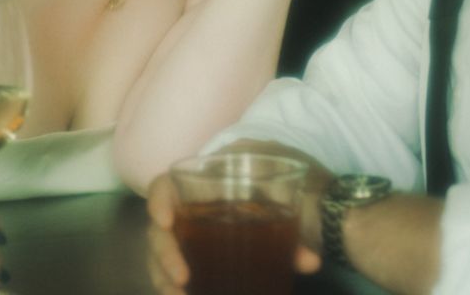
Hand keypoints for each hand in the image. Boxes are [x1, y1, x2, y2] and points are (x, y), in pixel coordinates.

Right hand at [146, 173, 321, 294]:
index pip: (165, 186)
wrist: (296, 203)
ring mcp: (188, 238)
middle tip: (181, 279)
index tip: (166, 222)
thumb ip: (294, 229)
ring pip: (160, 258)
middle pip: (159, 231)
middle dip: (165, 255)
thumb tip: (311, 262)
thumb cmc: (277, 192)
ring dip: (163, 279)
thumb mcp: (283, 201)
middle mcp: (187, 212)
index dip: (158, 201)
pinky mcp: (194, 261)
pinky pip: (173, 274)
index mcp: (202, 187)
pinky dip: (172, 286)